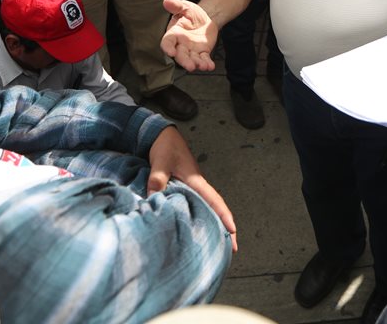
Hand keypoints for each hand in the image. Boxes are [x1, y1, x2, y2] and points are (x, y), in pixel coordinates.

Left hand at [146, 126, 237, 251]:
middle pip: (217, 208)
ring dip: (217, 225)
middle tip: (233, 249)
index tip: (232, 231)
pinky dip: (205, 219)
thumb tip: (153, 197)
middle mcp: (198, 186)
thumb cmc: (166, 148)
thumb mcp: (161, 161)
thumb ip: (158, 178)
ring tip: (221, 246)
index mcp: (196, 180)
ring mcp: (194, 189)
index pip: (214, 200)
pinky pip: (200, 207)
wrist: (164, 137)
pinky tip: (202, 230)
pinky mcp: (187, 190)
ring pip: (210, 209)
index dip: (224, 215)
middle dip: (226, 227)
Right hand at [161, 0, 218, 71]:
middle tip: (190, 66)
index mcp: (174, 33)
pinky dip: (207, 64)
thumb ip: (176, 5)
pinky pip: (204, 59)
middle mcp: (181, 44)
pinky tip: (210, 66)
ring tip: (203, 66)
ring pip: (192, 59)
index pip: (167, 42)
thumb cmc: (192, 13)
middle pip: (180, 55)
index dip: (167, 47)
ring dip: (197, 64)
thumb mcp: (185, 7)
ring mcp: (192, 50)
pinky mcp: (202, 52)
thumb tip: (167, 1)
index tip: (171, 52)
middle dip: (184, 61)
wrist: (205, 18)